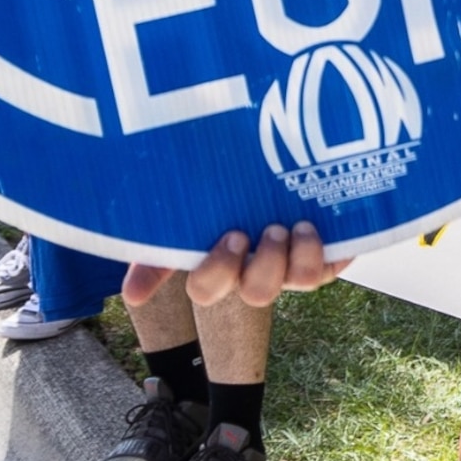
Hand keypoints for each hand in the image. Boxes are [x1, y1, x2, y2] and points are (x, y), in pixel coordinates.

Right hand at [121, 223, 339, 308]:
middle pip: (258, 293)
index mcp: (218, 265)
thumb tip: (131, 295)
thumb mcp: (183, 216)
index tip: (230, 236)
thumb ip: (157, 247)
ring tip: (293, 226)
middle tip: (262, 230)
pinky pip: (329, 269)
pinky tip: (313, 224)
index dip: (218, 271)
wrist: (271, 165)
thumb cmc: (219, 202)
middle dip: (263, 265)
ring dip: (297, 257)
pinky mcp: (324, 256)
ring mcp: (290, 266)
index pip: (207, 289)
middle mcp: (255, 271)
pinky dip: (324, 250)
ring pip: (300, 282)